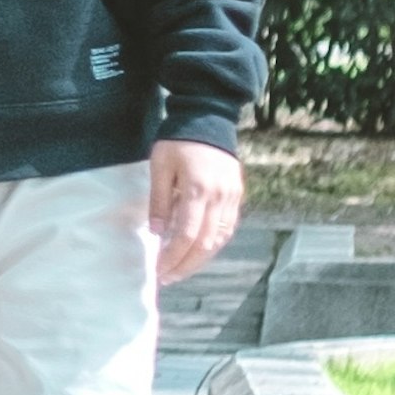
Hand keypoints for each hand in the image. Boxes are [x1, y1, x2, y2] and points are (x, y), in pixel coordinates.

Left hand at [145, 137, 242, 284]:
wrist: (208, 117)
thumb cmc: (178, 140)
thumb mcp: (160, 166)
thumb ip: (159, 201)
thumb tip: (157, 233)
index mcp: (198, 189)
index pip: (187, 235)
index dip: (173, 257)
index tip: (159, 270)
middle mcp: (220, 197)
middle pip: (205, 243)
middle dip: (186, 265)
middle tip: (168, 277)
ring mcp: (232, 196)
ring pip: (220, 238)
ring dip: (201, 258)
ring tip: (181, 269)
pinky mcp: (237, 194)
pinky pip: (228, 227)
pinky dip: (213, 244)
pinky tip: (199, 251)